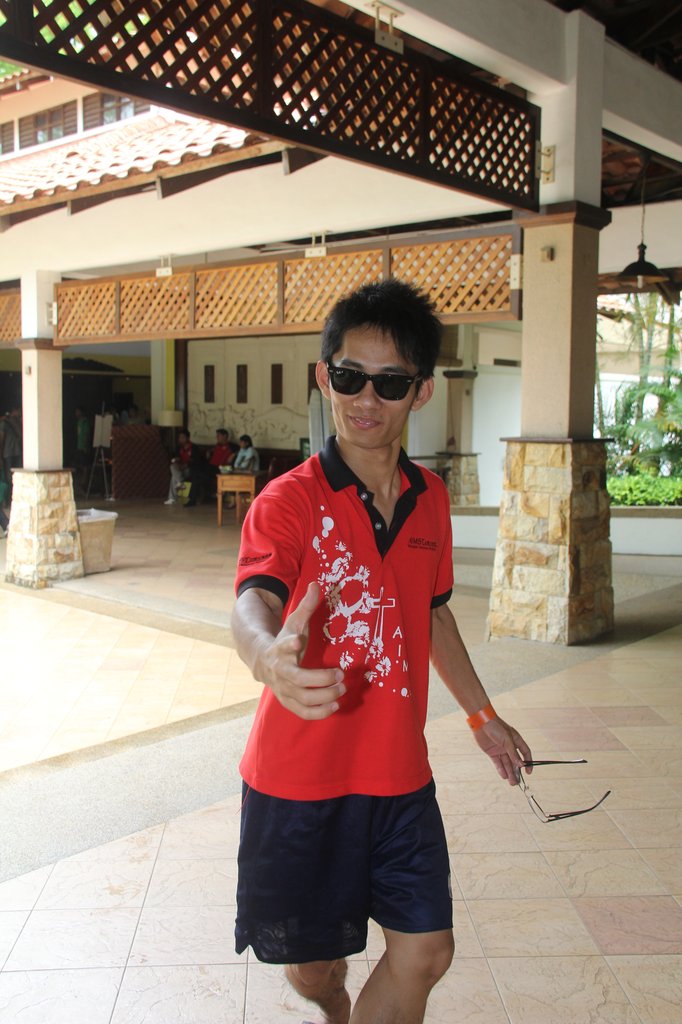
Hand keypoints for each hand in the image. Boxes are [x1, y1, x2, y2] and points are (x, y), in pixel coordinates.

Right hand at [258, 582, 345, 720]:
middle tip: (341, 675)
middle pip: (298, 679)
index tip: (297, 640)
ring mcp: (282, 688)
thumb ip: (306, 606)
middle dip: (320, 679)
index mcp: (279, 649)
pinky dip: (319, 712)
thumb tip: (316, 584)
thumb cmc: (284, 640)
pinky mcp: (287, 701)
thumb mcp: (293, 622)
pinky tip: (335, 705)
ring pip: (303, 698)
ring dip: (324, 697)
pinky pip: (303, 711)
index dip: (289, 644)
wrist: (262, 662)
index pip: (283, 646)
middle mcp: (280, 671)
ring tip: (342, 689)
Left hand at [473, 716, 531, 784]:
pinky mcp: (492, 752)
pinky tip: (504, 776)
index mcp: (516, 740)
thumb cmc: (496, 727)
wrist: (481, 722)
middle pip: (515, 761)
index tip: (528, 772)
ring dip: (509, 773)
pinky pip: (498, 763)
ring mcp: (500, 750)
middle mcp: (509, 746)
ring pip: (506, 764)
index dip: (528, 762)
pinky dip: (501, 769)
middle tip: (518, 782)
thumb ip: (513, 753)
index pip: (525, 753)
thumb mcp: (507, 740)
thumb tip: (521, 764)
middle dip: (517, 771)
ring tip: (512, 783)